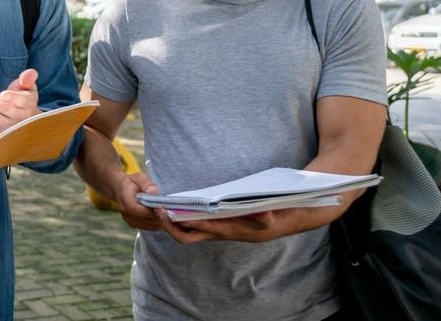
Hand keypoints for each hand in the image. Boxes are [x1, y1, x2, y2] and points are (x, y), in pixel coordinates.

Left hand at [0, 69, 40, 133]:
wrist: (25, 116)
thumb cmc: (25, 96)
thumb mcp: (30, 85)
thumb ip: (29, 77)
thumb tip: (25, 79)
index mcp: (29, 104)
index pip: (22, 101)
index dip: (12, 98)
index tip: (2, 95)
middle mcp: (21, 117)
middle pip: (3, 108)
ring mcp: (10, 126)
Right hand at [115, 172, 162, 230]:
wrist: (120, 188)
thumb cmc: (131, 182)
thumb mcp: (138, 177)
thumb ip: (146, 184)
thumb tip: (154, 192)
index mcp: (125, 199)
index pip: (136, 209)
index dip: (150, 210)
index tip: (161, 206)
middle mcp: (125, 212)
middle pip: (145, 219)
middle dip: (158, 215)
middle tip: (168, 209)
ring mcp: (129, 220)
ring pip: (148, 225)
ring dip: (159, 220)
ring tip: (165, 211)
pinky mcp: (133, 224)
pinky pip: (148, 227)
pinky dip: (156, 223)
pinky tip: (160, 215)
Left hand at [155, 209, 293, 243]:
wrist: (282, 223)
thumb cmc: (275, 219)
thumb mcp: (272, 219)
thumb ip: (265, 218)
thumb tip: (262, 214)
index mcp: (227, 231)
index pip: (199, 230)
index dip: (182, 223)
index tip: (168, 212)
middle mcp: (218, 232)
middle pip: (186, 236)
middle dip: (169, 226)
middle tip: (157, 209)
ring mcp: (217, 229)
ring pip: (189, 230)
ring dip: (174, 221)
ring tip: (161, 206)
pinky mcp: (218, 223)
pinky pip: (195, 223)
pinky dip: (184, 216)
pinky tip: (177, 204)